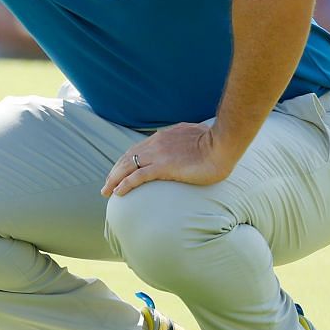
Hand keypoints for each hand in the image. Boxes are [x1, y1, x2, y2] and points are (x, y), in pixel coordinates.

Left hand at [101, 122, 234, 196]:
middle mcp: (156, 143)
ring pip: (128, 167)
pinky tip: (118, 192)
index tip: (119, 171)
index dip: (126, 160)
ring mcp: (158, 155)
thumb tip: (189, 143)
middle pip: (127, 157)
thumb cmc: (217, 143)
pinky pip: (137, 176)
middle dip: (115, 171)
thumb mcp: (197, 137)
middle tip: (106, 184)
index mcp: (164, 137)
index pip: (138, 149)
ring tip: (106, 191)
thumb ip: (186, 140)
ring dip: (114, 179)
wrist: (223, 144)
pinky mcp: (163, 166)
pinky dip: (125, 184)